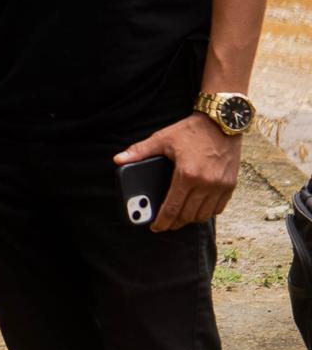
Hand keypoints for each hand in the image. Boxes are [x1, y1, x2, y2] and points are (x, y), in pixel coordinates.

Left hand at [114, 113, 244, 231]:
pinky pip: (219, 208)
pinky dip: (207, 212)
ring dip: (191, 219)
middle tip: (166, 223)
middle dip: (175, 222)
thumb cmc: (190, 130)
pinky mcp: (231, 185)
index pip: (172, 208)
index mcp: (187, 175)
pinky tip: (197, 208)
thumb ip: (139, 151)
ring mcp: (220, 186)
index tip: (155, 227)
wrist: (221, 122)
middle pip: (188, 215)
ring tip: (180, 216)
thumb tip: (118, 160)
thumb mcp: (162, 138)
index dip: (162, 222)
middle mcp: (206, 184)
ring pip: (204, 215)